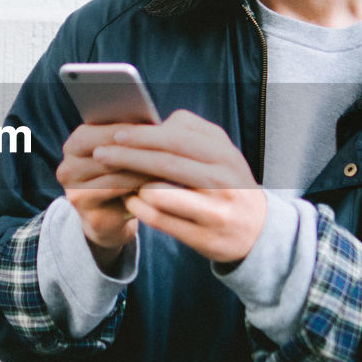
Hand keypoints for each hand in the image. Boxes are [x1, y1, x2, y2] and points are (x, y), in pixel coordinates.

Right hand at [56, 122, 154, 271]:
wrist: (111, 219)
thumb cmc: (123, 178)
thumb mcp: (123, 154)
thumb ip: (129, 139)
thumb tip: (155, 125)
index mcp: (74, 145)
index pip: (99, 131)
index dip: (127, 130)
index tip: (156, 126)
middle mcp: (67, 168)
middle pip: (104, 153)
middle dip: (135, 148)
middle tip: (165, 145)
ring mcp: (74, 192)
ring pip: (113, 173)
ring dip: (141, 167)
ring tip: (167, 162)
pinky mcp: (89, 214)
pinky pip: (117, 194)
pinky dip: (139, 185)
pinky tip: (159, 181)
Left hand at [90, 110, 266, 264]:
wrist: (259, 231)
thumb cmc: (228, 184)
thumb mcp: (222, 153)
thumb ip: (191, 132)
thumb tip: (153, 124)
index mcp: (224, 154)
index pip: (176, 138)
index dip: (143, 135)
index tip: (117, 133)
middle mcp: (223, 181)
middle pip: (165, 162)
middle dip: (127, 156)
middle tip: (101, 153)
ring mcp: (214, 211)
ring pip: (159, 192)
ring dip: (131, 183)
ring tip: (116, 178)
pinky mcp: (203, 236)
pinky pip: (160, 219)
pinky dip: (138, 207)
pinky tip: (129, 200)